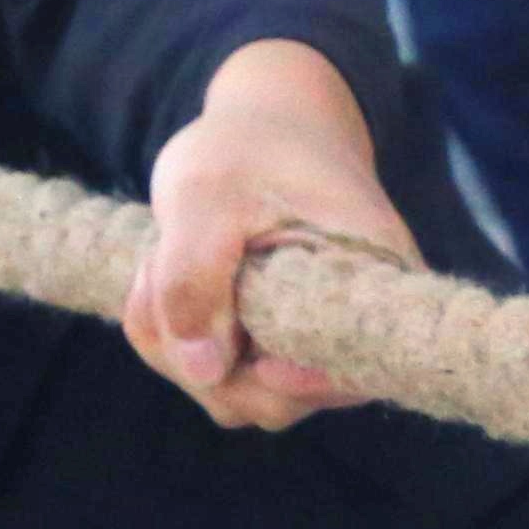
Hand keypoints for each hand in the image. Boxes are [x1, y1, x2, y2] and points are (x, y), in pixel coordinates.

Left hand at [123, 36, 411, 430]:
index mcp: (372, 282)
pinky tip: (158, 282)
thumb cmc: (248, 149)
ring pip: (234, 394)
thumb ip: (195, 274)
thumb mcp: (207, 194)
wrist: (260, 129)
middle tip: (157, 266)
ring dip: (175, 344)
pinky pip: (215, 378)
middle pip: (276, 398)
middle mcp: (349, 329)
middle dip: (198, 351)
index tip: (251, 355)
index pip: (353, 373)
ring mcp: (303, 346)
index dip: (297, 382)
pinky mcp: (267, 348)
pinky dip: (172, 341)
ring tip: (157, 263)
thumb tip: (202, 371)